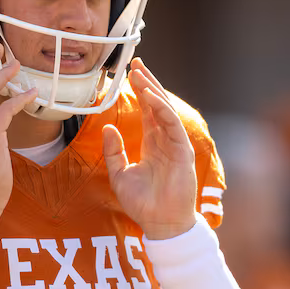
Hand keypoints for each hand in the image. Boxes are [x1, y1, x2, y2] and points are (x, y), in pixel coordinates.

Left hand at [102, 58, 197, 239]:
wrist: (160, 224)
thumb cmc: (143, 203)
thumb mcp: (119, 175)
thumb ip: (113, 151)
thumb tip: (107, 128)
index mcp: (152, 144)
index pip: (146, 111)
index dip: (139, 92)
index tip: (129, 73)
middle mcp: (165, 140)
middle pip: (157, 105)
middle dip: (147, 83)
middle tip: (135, 64)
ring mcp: (175, 145)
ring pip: (165, 111)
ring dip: (153, 91)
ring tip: (140, 75)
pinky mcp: (182, 152)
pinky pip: (172, 125)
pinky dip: (162, 110)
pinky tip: (150, 97)